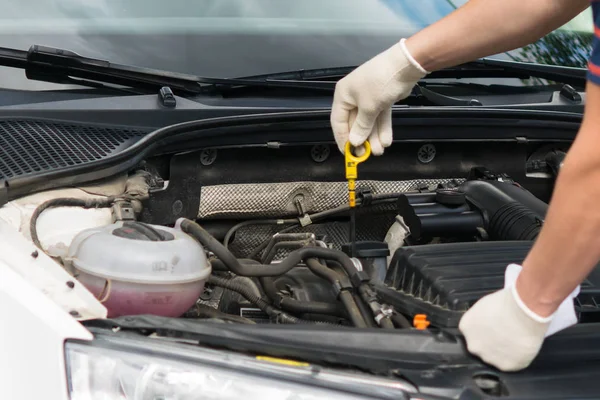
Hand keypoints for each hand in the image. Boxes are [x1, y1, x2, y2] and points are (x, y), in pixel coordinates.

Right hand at [330, 39, 427, 155]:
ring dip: (373, 136)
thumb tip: (354, 141)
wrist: (404, 65)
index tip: (348, 152)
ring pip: (369, 122)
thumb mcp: (368, 107)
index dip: (342, 138)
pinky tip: (385, 140)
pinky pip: (379, 117)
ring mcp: (368, 98)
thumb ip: (361, 126)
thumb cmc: (380, 81)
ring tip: (379, 150)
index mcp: (343, 95)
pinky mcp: (382, 99)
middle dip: (362, 139)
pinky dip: (382, 128)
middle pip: (354, 123)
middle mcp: (353, 97)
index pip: (338, 121)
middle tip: (365, 154)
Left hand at [459, 285, 550, 371]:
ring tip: (516, 340)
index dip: (484, 331)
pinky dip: (518, 358)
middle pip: (481, 347)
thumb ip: (481, 317)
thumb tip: (487, 321)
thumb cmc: (507, 303)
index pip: (472, 333)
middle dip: (491, 343)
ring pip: (495, 357)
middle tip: (506, 335)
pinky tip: (522, 346)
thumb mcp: (485, 305)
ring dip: (504, 352)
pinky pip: (512, 364)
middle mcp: (474, 345)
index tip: (493, 329)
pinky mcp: (505, 365)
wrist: (524, 312)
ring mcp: (489, 357)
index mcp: (466, 327)